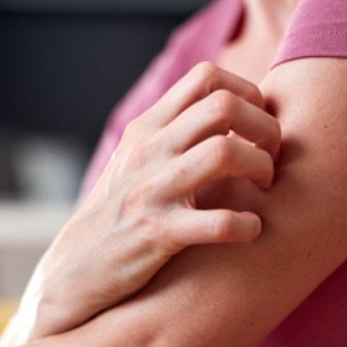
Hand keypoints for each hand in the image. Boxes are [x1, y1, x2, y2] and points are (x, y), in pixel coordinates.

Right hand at [0, 62, 280, 346]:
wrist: (75, 270)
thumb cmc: (119, 216)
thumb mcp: (137, 163)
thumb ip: (173, 134)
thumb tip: (227, 110)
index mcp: (147, 129)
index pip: (206, 77)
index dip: (248, 92)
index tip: (258, 126)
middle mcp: (148, 151)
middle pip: (223, 105)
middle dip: (265, 128)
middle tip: (272, 158)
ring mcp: (151, 191)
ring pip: (224, 152)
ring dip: (261, 168)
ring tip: (265, 189)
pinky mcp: (157, 234)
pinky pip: (218, 222)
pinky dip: (247, 225)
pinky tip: (251, 230)